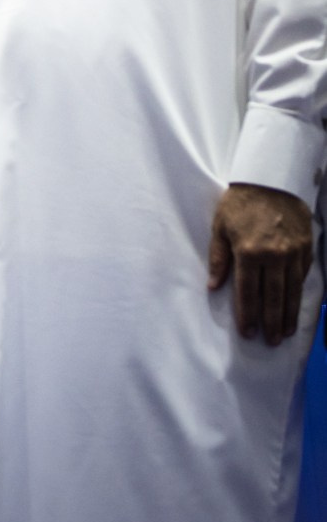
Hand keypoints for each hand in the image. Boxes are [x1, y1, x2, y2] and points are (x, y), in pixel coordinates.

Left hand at [208, 184, 315, 345]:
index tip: (248, 333)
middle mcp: (275, 255)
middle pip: (274, 296)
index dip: (248, 314)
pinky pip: (304, 276)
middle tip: (272, 341)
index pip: (248, 291)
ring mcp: (294, 252)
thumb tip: (213, 287)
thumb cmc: (239, 203)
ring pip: (293, 290)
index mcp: (249, 251)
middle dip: (271, 322)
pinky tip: (297, 307)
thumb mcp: (220, 227)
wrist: (272, 180)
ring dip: (289, 313)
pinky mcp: (307, 247)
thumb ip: (218, 259)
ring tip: (286, 332)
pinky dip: (301, 294)